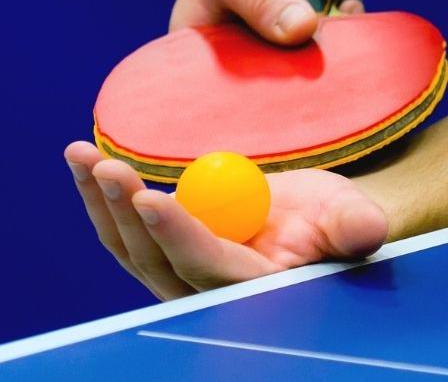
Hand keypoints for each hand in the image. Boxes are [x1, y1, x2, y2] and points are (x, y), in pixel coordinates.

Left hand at [64, 141, 388, 298]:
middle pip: (155, 260)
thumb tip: (367, 230)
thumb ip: (354, 228)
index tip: (150, 199)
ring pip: (128, 247)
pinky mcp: (160, 255)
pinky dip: (99, 196)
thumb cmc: (335, 220)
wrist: (312, 221)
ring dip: (100, 201)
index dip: (179, 235)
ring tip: (79, 153)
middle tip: (105, 164)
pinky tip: (82, 159)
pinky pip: (122, 231)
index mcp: (254, 291)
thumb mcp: (350, 217)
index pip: (207, 266)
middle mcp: (206, 294)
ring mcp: (177, 277)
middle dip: (125, 212)